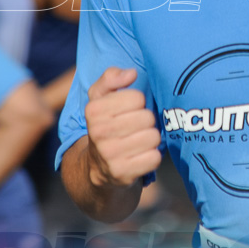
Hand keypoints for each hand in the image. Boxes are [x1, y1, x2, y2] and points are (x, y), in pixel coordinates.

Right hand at [84, 67, 161, 188]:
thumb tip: (131, 73)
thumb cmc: (106, 125)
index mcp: (93, 110)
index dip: (138, 103)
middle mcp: (98, 133)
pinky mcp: (122, 174)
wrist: (98, 168)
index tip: (128, 111)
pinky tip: (140, 157)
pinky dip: (152, 157)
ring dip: (150, 139)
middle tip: (136, 128)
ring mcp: (109, 155)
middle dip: (146, 122)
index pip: (137, 97)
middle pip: (147, 117)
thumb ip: (111, 77)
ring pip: (153, 137)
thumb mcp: (101, 98)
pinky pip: (154, 158)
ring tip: (139, 142)